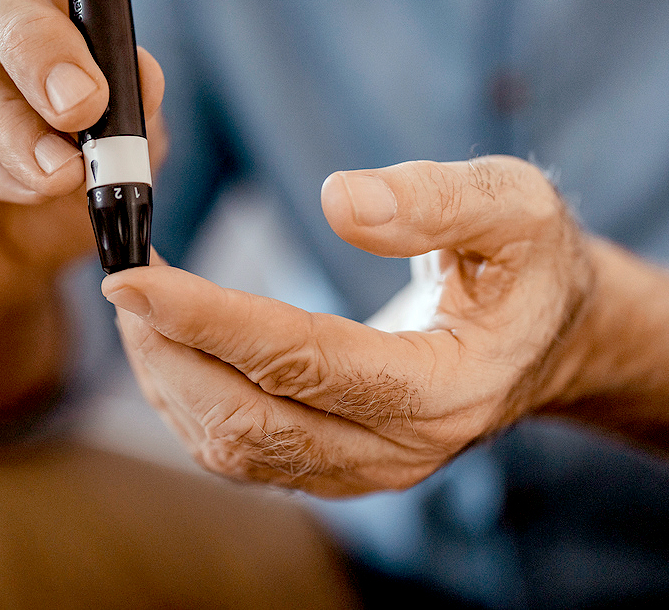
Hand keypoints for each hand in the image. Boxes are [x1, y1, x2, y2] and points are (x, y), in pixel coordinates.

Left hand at [103, 156, 594, 496]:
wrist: (546, 336)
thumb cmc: (525, 265)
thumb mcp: (515, 208)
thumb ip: (437, 202)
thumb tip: (340, 200)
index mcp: (442, 388)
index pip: (301, 361)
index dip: (208, 319)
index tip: (133, 276)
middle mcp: (394, 449)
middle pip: (246, 419)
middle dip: (167, 349)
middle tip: (122, 277)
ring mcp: (357, 468)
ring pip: (229, 444)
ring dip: (165, 374)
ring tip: (136, 302)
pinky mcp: (326, 466)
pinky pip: (235, 448)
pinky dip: (184, 396)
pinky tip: (164, 340)